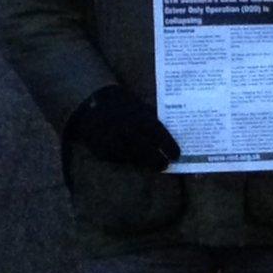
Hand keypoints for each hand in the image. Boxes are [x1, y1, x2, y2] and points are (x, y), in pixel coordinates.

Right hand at [65, 85, 179, 170]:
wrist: (95, 107)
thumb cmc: (126, 109)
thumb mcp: (142, 111)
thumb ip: (154, 124)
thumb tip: (172, 139)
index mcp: (140, 119)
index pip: (159, 135)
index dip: (169, 147)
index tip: (177, 156)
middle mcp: (127, 131)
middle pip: (146, 152)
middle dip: (158, 161)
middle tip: (166, 165)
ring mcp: (114, 143)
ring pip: (133, 158)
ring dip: (144, 162)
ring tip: (154, 166)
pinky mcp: (103, 152)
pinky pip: (119, 159)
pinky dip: (128, 159)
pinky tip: (134, 159)